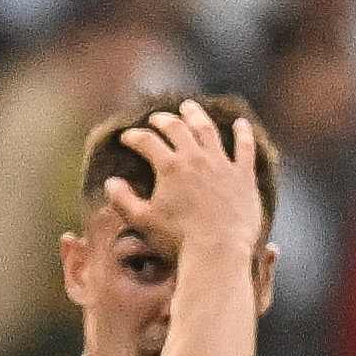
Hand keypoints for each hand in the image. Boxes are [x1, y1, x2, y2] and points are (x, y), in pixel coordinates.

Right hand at [104, 97, 264, 258]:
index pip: (147, 142)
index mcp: (169, 167)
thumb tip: (111, 182)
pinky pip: (245, 147)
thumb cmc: (177, 239)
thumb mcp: (142, 221)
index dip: (134, 137)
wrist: (218, 248)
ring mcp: (222, 163)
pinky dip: (242, 133)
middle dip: (163, 120)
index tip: (126, 137)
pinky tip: (240, 124)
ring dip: (197, 116)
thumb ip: (123, 200)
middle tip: (155, 118)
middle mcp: (196, 158)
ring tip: (189, 107)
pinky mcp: (243, 174)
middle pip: (177, 128)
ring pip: (208, 130)